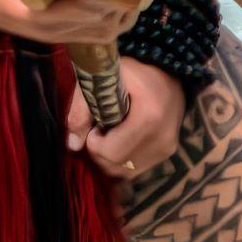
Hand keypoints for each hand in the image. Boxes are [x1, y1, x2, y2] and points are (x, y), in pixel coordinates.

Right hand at [0, 0, 135, 46]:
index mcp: (32, 7)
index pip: (85, 9)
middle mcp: (46, 28)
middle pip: (102, 25)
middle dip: (124, 3)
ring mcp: (52, 35)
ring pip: (102, 35)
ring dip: (123, 15)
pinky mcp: (56, 37)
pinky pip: (93, 38)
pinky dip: (113, 24)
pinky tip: (122, 4)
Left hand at [67, 56, 185, 180]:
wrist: (167, 69)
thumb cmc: (130, 70)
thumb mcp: (100, 80)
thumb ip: (81, 110)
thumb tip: (73, 145)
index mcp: (149, 117)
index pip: (111, 152)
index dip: (94, 141)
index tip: (96, 122)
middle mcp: (162, 137)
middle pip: (117, 165)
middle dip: (100, 151)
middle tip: (101, 129)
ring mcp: (167, 147)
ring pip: (126, 172)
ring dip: (111, 158)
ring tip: (112, 135)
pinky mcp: (168, 151)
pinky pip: (137, 169)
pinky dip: (123, 160)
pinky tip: (123, 140)